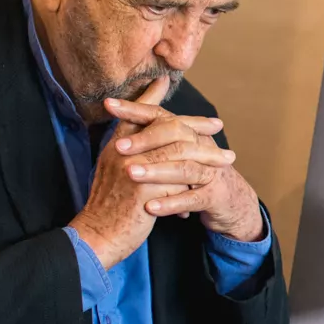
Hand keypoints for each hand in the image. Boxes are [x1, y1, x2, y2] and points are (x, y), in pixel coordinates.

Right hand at [69, 79, 206, 266]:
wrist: (97, 236)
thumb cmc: (109, 206)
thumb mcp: (116, 172)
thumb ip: (133, 152)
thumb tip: (151, 134)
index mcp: (116, 144)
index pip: (142, 113)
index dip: (163, 101)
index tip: (172, 87)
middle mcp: (122, 150)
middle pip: (166, 127)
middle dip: (195, 125)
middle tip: (218, 126)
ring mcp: (132, 168)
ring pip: (179, 153)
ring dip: (206, 155)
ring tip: (226, 159)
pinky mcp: (143, 191)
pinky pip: (178, 181)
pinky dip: (193, 186)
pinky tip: (205, 190)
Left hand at [106, 79, 263, 242]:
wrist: (232, 204)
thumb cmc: (197, 178)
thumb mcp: (177, 155)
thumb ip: (155, 136)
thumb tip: (124, 116)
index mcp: (189, 133)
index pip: (160, 115)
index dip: (135, 109)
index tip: (108, 105)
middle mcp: (201, 146)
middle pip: (174, 136)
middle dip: (145, 141)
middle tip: (117, 147)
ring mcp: (210, 172)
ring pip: (183, 167)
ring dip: (156, 171)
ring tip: (131, 174)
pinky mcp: (214, 196)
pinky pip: (192, 199)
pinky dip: (171, 204)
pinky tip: (151, 208)